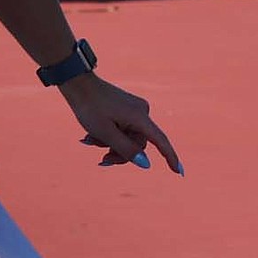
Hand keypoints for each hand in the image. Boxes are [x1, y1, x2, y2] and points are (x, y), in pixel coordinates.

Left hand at [61, 74, 183, 174]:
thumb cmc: (90, 108)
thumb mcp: (105, 133)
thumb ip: (126, 149)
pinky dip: (109, 135)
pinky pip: (122, 129)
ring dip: (110, 144)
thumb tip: (146, 164)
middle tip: (101, 160)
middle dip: (120, 153)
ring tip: (89, 140)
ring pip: (128, 138)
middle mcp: (141, 112)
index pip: (160, 141)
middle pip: (138, 144)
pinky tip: (91, 135)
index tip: (179, 172)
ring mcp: (134, 110)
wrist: (78, 85)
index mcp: (139, 117)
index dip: (170, 157)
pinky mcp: (126, 109)